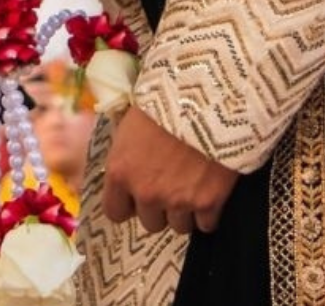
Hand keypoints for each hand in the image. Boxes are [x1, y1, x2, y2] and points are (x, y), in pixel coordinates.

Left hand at [103, 107, 238, 234]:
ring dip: (184, 211)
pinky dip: (208, 211)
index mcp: (120, 172)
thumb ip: (127, 153)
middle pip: (150, 222)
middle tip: (170, 185)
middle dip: (159, 207)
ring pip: (179, 226)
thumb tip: (127, 164)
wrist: (205, 99)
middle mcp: (146, 193)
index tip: (136, 196)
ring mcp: (178, 201)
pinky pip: (206, 224)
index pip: (114, 211)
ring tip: (192, 186)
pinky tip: (210, 191)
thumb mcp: (131, 122)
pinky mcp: (209, 203)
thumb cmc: (163, 101)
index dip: (127, 204)